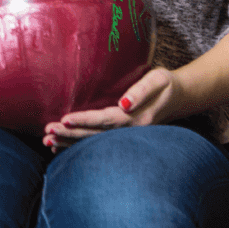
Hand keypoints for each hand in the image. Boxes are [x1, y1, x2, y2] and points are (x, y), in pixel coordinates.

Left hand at [43, 67, 181, 151]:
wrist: (181, 97)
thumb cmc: (166, 84)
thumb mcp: (158, 80)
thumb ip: (141, 91)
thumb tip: (124, 104)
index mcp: (135, 118)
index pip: (104, 120)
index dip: (84, 121)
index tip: (64, 120)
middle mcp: (128, 130)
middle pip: (94, 134)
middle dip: (69, 134)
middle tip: (47, 132)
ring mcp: (124, 136)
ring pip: (92, 141)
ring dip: (69, 142)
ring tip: (47, 141)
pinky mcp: (120, 135)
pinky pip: (96, 142)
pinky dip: (76, 145)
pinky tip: (59, 147)